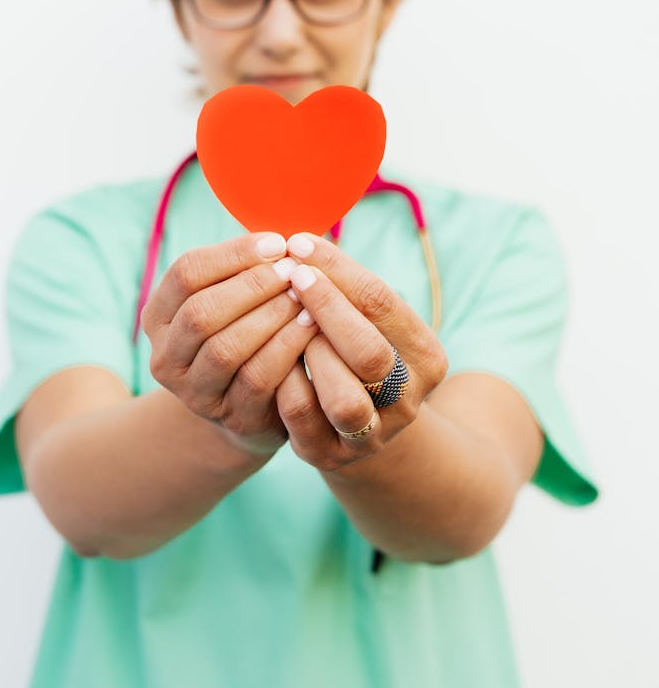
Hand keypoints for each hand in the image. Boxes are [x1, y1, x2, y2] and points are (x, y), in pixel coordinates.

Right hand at [140, 232, 318, 456]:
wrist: (251, 405)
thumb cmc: (245, 332)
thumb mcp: (230, 300)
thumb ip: (243, 270)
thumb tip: (283, 238)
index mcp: (157, 316)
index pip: (186, 272)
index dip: (233, 254)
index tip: (278, 243)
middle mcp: (165, 356)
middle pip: (201, 311)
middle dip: (252, 285)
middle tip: (293, 269)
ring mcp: (194, 392)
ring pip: (226, 347)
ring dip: (270, 315)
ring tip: (304, 294)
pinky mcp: (230, 416)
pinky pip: (257, 378)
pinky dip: (287, 346)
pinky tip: (310, 325)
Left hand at [274, 233, 448, 471]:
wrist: (359, 429)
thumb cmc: (356, 352)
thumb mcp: (367, 320)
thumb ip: (345, 287)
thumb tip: (300, 240)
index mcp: (426, 355)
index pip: (383, 302)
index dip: (337, 269)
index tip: (299, 242)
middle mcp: (407, 398)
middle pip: (369, 351)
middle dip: (325, 307)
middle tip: (290, 275)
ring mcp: (373, 434)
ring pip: (343, 397)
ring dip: (310, 354)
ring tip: (288, 322)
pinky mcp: (332, 456)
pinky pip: (303, 418)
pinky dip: (285, 382)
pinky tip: (270, 355)